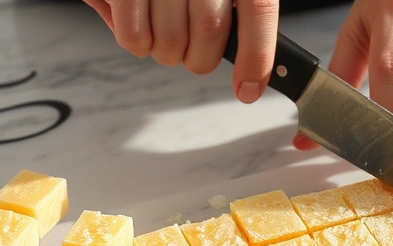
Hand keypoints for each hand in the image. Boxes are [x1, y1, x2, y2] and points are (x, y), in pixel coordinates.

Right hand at [83, 0, 277, 102]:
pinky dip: (138, 44)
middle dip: (200, 58)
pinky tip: (141, 29)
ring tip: (163, 34)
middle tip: (192, 52)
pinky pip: (134, 36)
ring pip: (172, 40)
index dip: (256, 56)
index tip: (248, 89)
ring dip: (167, 53)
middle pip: (211, 29)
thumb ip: (239, 16)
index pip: (258, 8)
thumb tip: (253, 73)